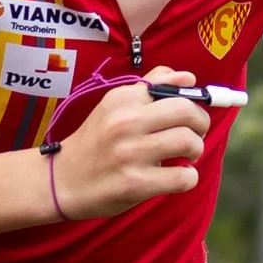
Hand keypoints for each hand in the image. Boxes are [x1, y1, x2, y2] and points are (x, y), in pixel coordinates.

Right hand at [49, 77, 213, 219]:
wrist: (61, 179)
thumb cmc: (96, 141)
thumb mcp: (115, 106)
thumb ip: (151, 87)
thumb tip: (188, 78)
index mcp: (122, 99)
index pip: (175, 89)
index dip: (194, 102)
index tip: (191, 115)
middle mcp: (125, 122)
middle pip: (187, 112)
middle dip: (201, 125)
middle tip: (195, 135)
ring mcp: (130, 154)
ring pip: (189, 143)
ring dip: (196, 151)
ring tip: (185, 156)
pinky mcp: (135, 184)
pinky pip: (183, 177)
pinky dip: (188, 177)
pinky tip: (176, 177)